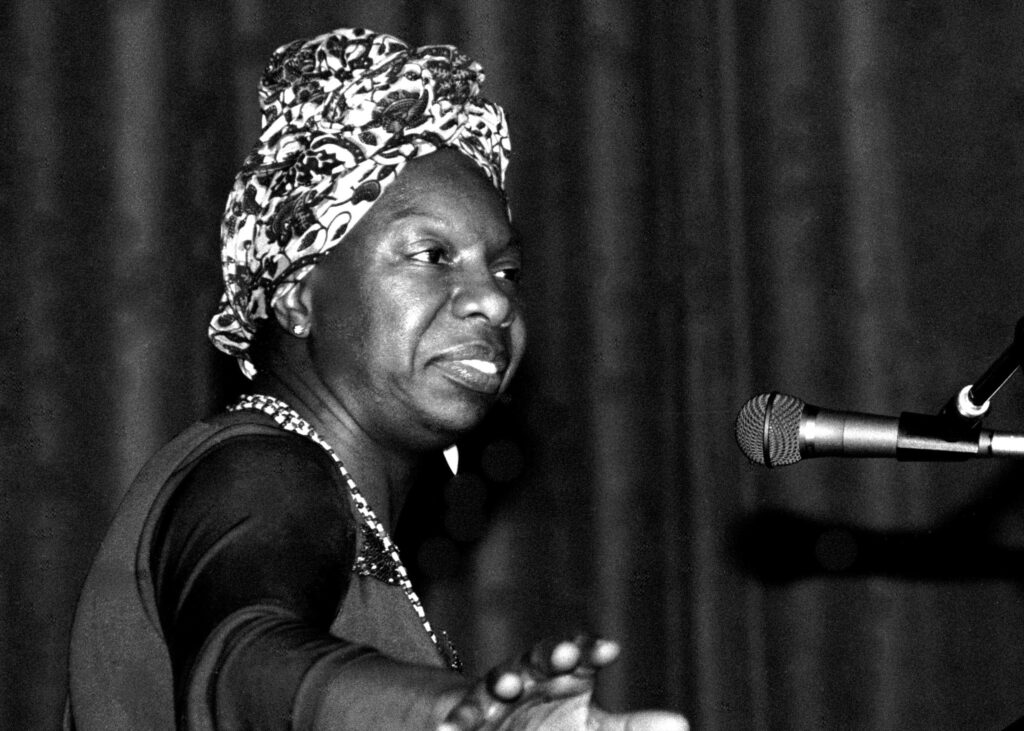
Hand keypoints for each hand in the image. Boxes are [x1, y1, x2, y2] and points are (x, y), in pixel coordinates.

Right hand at [437, 635, 687, 730]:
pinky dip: (457, 722)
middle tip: (564, 656)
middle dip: (550, 655)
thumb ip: (631, 730)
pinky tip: (452, 730)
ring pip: (496, 682)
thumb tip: (683, 725)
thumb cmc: (550, 724)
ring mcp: (493, 695)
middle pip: (538, 658)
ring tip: (507, 685)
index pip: (578, 656)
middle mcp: (527, 676)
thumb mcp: (590, 727)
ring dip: (502, 681)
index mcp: (562, 675)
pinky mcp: (466, 715)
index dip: (590, 652)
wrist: (491, 725)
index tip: (610, 650)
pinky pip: (461, 717)